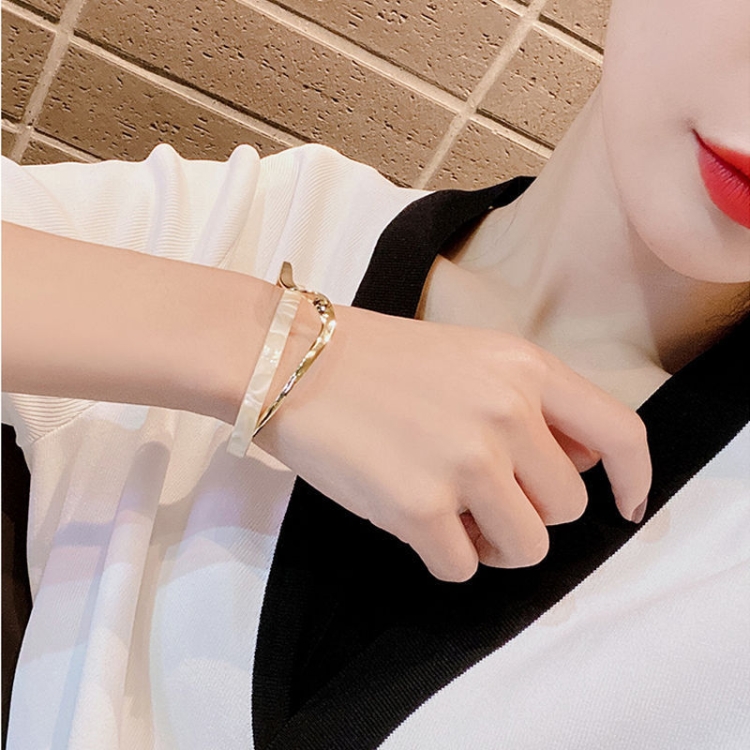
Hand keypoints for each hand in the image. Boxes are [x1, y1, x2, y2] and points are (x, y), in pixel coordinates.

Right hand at [253, 304, 650, 582]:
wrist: (292, 361)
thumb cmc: (380, 360)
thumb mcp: (473, 356)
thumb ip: (533, 404)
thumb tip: (576, 464)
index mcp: (525, 370)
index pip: (619, 434)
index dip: (634, 480)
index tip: (626, 508)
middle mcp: (506, 414)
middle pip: (566, 509)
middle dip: (530, 513)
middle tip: (481, 497)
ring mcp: (465, 462)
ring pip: (526, 549)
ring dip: (493, 544)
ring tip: (451, 514)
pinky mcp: (419, 508)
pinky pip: (462, 569)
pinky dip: (443, 556)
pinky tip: (414, 521)